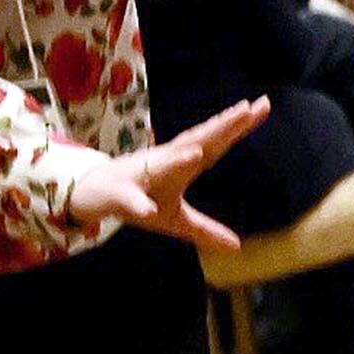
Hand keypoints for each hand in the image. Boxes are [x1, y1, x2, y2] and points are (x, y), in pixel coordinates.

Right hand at [70, 100, 267, 251]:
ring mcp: (143, 176)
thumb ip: (206, 231)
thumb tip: (237, 247)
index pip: (216, 143)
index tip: (262, 106)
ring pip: (164, 164)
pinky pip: (131, 200)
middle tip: (247, 108)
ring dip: (179, 157)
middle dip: (220, 126)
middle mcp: (166, 162)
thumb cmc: (138, 200)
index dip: (238, 126)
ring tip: (199, 151)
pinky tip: (149, 209)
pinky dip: (139, 203)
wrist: (92, 194)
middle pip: (198, 141)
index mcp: (182, 165)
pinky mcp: (120, 195)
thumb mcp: (176, 221)